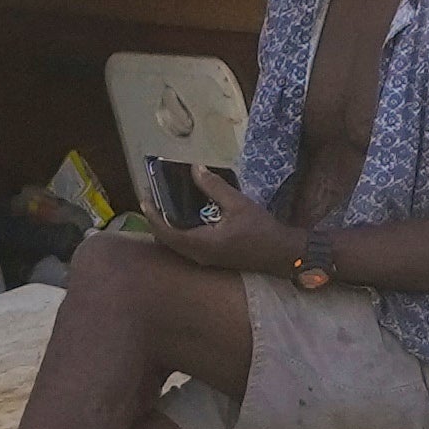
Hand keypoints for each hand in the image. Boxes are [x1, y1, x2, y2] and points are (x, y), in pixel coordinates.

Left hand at [159, 167, 301, 272]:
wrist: (282, 254)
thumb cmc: (261, 230)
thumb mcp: (238, 204)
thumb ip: (214, 187)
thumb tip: (196, 169)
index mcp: (201, 244)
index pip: (166, 232)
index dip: (153, 216)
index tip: (145, 197)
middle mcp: (198, 255)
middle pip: (166, 240)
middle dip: (156, 219)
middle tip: (152, 197)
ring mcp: (204, 259)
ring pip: (176, 244)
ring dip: (166, 226)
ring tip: (163, 204)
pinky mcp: (211, 258)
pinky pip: (186, 246)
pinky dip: (178, 231)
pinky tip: (182, 216)